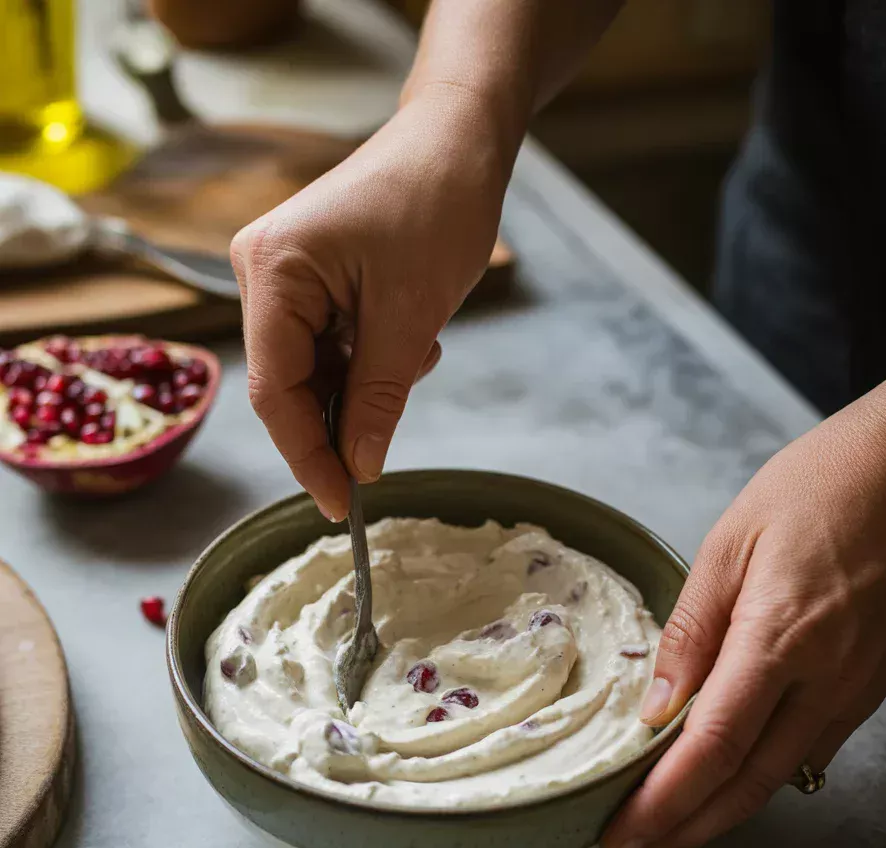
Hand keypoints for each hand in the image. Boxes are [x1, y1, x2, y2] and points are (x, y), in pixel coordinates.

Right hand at [230, 87, 508, 520]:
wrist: (458, 139)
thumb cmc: (438, 205)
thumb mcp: (412, 317)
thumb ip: (379, 398)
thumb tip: (360, 467)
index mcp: (274, 271)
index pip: (276, 390)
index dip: (308, 456)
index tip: (342, 505)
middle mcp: (261, 271)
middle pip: (287, 383)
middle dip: (338, 422)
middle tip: (380, 461)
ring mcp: (281, 273)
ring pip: (311, 369)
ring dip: (363, 386)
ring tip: (416, 355)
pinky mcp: (307, 277)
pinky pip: (326, 345)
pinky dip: (366, 360)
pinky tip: (407, 339)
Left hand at [601, 382, 885, 847]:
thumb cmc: (813, 490)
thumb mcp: (729, 545)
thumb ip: (690, 633)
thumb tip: (656, 710)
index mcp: (780, 639)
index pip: (710, 749)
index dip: (661, 806)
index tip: (617, 839)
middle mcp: (825, 680)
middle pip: (744, 786)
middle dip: (680, 835)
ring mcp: (854, 689)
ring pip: (777, 779)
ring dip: (715, 819)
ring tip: (659, 837)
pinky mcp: (868, 687)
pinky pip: (805, 751)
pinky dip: (754, 782)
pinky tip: (718, 788)